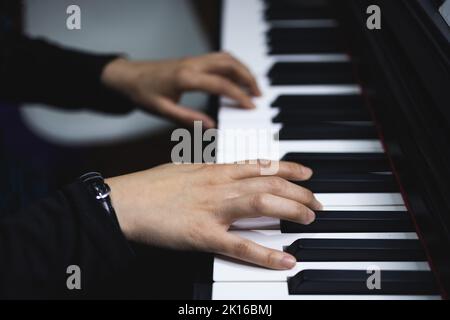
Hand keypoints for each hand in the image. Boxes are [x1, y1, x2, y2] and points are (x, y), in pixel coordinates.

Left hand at [101, 52, 260, 128]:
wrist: (127, 76)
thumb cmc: (142, 93)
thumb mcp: (163, 111)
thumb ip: (189, 119)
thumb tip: (212, 126)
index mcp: (186, 77)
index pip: (221, 84)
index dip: (239, 96)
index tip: (251, 106)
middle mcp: (193, 64)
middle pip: (230, 64)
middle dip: (248, 78)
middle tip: (259, 95)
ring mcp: (193, 60)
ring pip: (226, 58)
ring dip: (243, 70)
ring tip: (252, 87)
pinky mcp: (192, 60)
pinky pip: (219, 58)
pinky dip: (233, 67)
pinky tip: (236, 79)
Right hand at [106, 161, 321, 269]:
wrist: (125, 200)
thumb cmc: (151, 186)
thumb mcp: (184, 169)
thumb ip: (208, 172)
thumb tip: (224, 173)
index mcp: (214, 170)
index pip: (260, 165)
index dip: (288, 167)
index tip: (307, 172)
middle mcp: (219, 185)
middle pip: (269, 183)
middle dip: (299, 191)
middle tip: (317, 201)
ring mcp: (213, 209)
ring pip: (263, 204)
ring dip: (292, 209)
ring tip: (309, 218)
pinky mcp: (203, 235)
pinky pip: (240, 245)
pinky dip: (265, 254)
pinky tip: (285, 260)